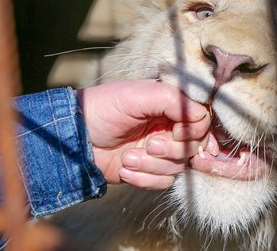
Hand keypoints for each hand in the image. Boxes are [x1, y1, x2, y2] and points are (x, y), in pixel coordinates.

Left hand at [75, 80, 212, 189]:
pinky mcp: (149, 171)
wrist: (75, 138)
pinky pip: (164, 182)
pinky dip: (144, 179)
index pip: (201, 121)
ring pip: (178, 167)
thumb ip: (173, 100)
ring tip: (128, 158)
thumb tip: (201, 115)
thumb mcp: (139, 95)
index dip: (194, 130)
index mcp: (170, 106)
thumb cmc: (105, 108)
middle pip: (194, 147)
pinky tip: (125, 169)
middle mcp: (169, 128)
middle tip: (149, 145)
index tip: (177, 131)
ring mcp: (160, 151)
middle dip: (171, 150)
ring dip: (152, 165)